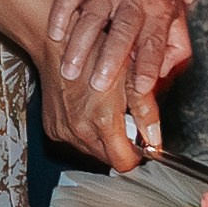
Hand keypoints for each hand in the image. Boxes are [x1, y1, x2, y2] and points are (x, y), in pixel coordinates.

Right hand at [35, 38, 149, 173]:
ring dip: (101, 139)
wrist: (60, 44)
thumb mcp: (130, 77)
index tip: (141, 145)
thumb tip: (156, 139)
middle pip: (108, 159)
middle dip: (119, 145)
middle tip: (123, 119)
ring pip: (91, 152)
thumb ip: (146, 111)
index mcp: (102, 120)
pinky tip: (87, 110)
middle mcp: (80, 130)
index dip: (137, 155)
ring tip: (104, 110)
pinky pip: (74, 141)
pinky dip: (84, 131)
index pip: (124, 163)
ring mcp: (63, 131)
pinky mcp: (52, 129)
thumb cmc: (95, 52)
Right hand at [47, 0, 195, 129]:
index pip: (155, 41)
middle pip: (123, 30)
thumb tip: (165, 71)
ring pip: (92, 16)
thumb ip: (175, 43)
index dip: (148, 65)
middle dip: (110, 58)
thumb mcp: (178, 11)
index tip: (141, 88)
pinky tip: (54, 35)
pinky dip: (60, 15)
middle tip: (99, 84)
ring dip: (79, 45)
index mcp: (159, 8)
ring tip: (70, 71)